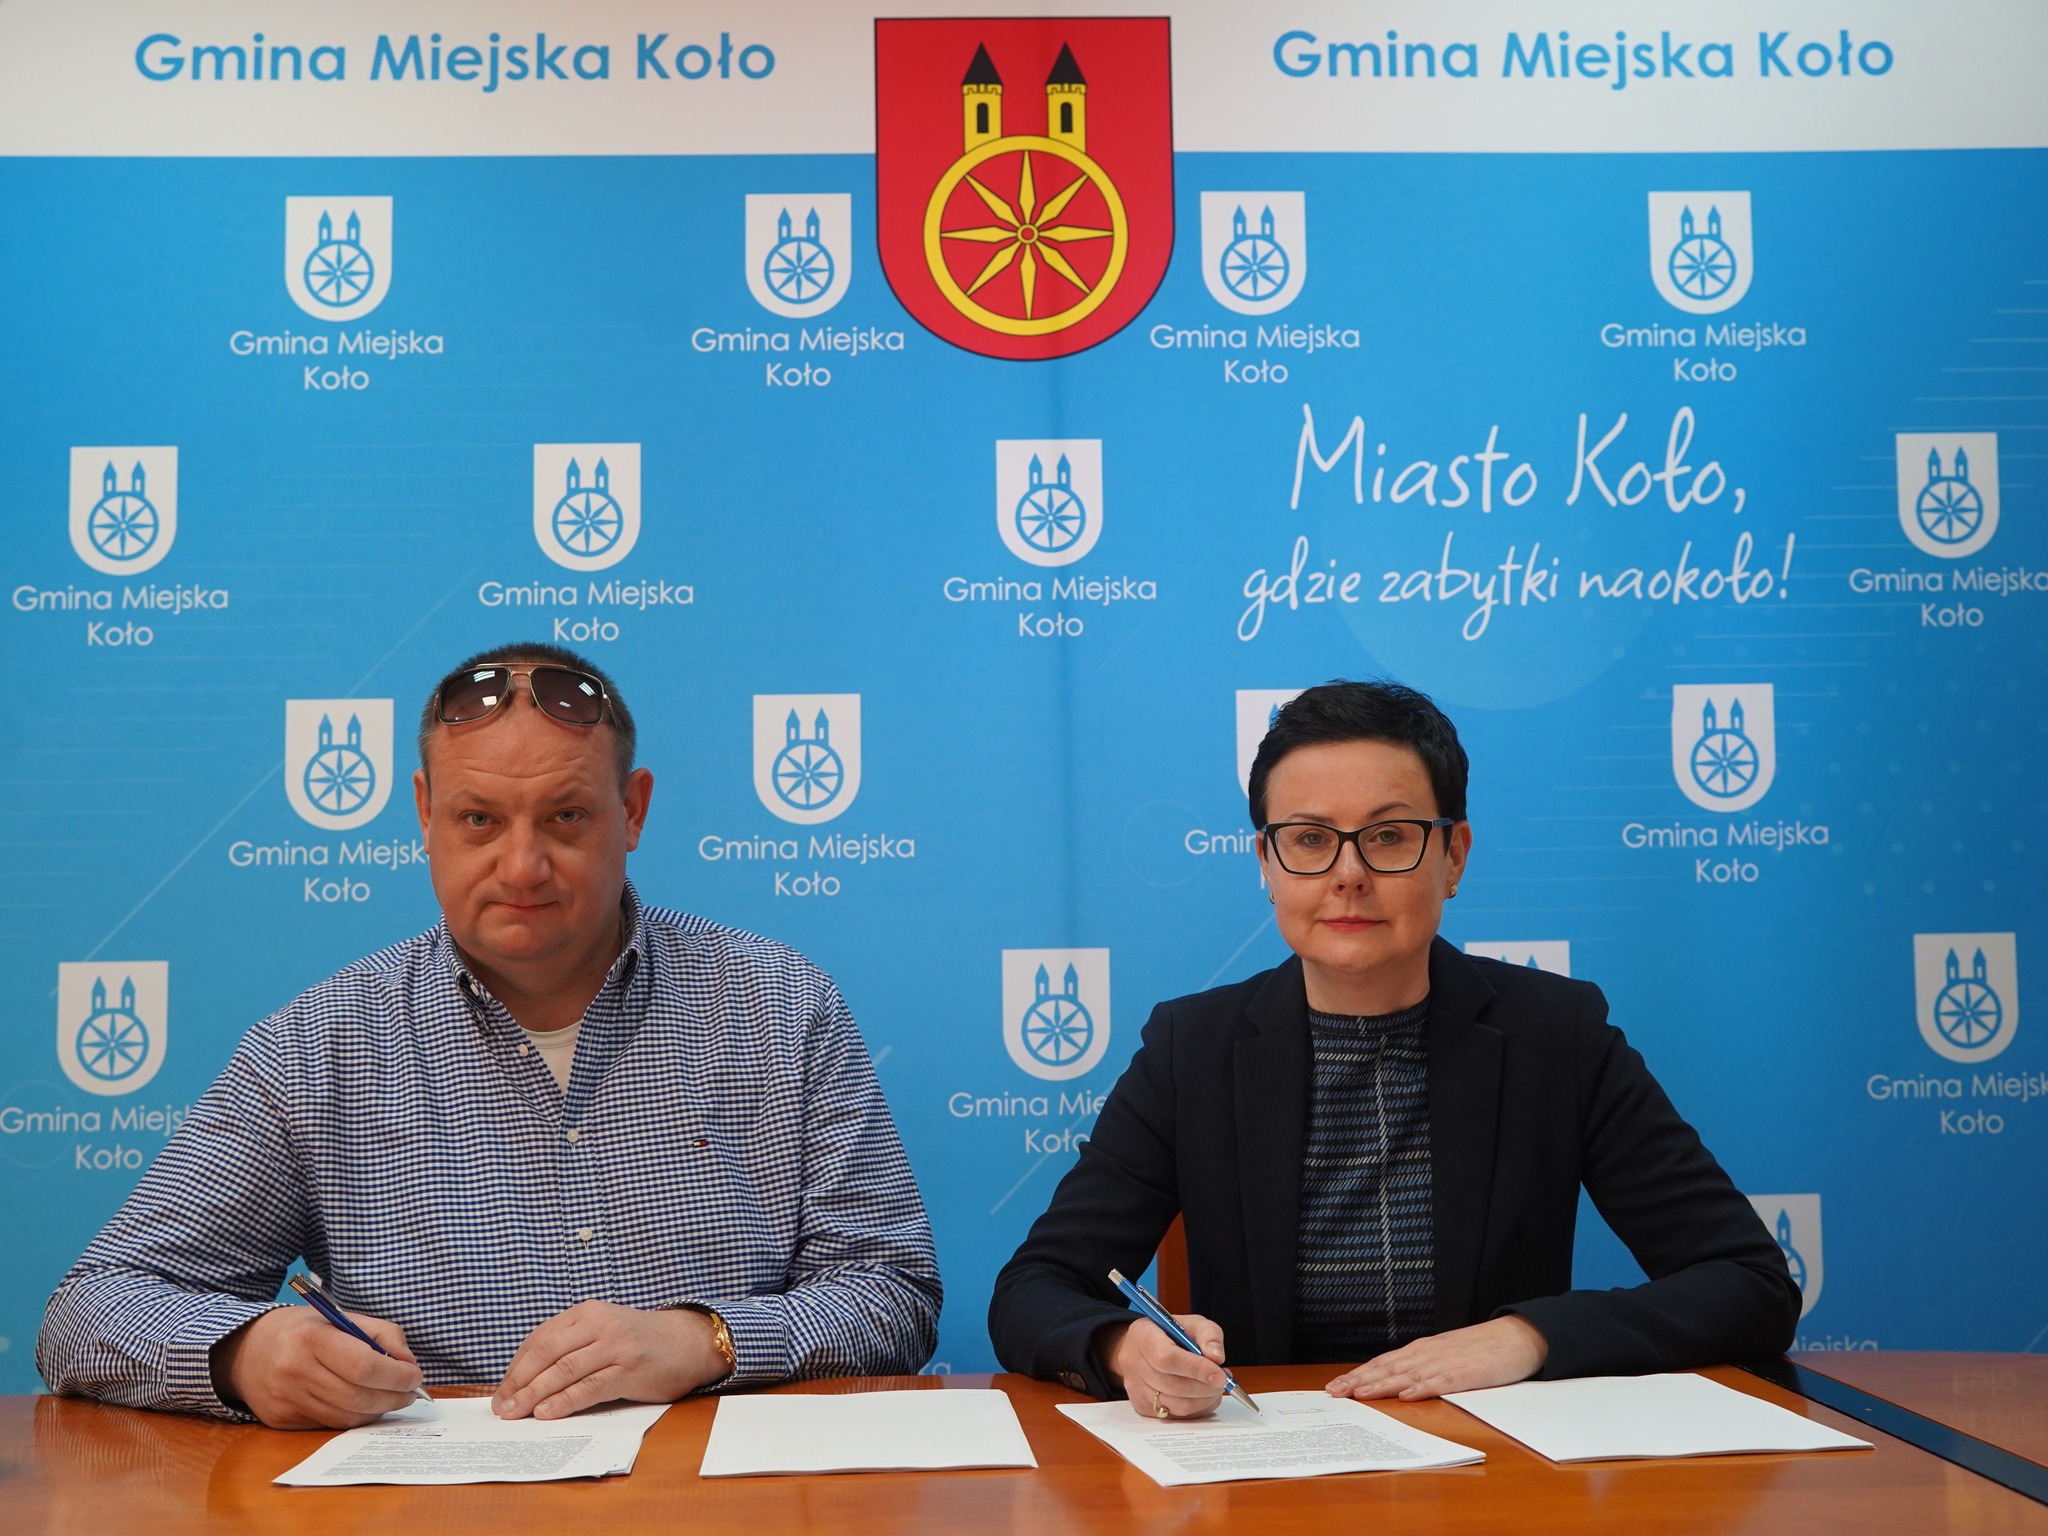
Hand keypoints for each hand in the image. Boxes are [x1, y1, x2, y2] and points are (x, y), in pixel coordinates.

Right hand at [212, 1305, 423, 1428]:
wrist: (245, 1350)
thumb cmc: (303, 1331)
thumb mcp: (341, 1317)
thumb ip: (382, 1334)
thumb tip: (408, 1363)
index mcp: (312, 1339)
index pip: (364, 1365)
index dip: (396, 1374)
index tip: (415, 1375)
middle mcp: (294, 1371)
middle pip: (357, 1396)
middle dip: (393, 1397)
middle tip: (410, 1392)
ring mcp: (285, 1400)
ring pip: (345, 1416)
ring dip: (377, 1411)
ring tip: (392, 1398)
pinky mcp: (280, 1420)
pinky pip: (328, 1425)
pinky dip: (353, 1417)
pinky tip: (364, 1405)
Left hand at [493, 1301, 723, 1420]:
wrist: (688, 1342)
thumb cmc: (639, 1342)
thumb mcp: (603, 1331)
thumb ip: (571, 1345)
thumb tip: (527, 1379)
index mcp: (587, 1312)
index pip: (540, 1339)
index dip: (516, 1367)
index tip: (501, 1391)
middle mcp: (599, 1324)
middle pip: (546, 1353)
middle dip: (519, 1382)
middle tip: (501, 1407)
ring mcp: (616, 1345)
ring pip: (564, 1370)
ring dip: (534, 1395)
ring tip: (515, 1414)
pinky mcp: (630, 1369)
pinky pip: (589, 1386)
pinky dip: (564, 1401)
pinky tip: (547, 1413)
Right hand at [1097, 1313, 1229, 1419]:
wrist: (1143, 1347)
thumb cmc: (1170, 1333)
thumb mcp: (1192, 1323)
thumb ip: (1209, 1335)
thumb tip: (1216, 1358)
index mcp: (1143, 1336)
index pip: (1168, 1358)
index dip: (1196, 1369)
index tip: (1220, 1375)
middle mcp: (1133, 1363)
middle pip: (1173, 1385)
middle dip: (1205, 1387)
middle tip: (1223, 1380)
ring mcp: (1135, 1388)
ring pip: (1177, 1405)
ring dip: (1204, 1400)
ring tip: (1215, 1387)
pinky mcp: (1142, 1407)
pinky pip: (1176, 1416)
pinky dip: (1197, 1409)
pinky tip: (1203, 1395)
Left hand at [1325, 1315, 1547, 1401]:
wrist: (1517, 1336)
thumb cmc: (1479, 1349)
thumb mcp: (1444, 1355)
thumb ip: (1420, 1368)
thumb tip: (1393, 1385)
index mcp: (1421, 1350)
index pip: (1382, 1363)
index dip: (1357, 1375)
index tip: (1334, 1387)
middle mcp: (1428, 1353)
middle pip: (1387, 1368)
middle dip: (1359, 1380)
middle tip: (1334, 1393)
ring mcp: (1446, 1362)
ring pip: (1407, 1374)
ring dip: (1382, 1384)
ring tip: (1359, 1393)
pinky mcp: (1467, 1372)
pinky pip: (1442, 1381)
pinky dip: (1423, 1387)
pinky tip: (1408, 1396)